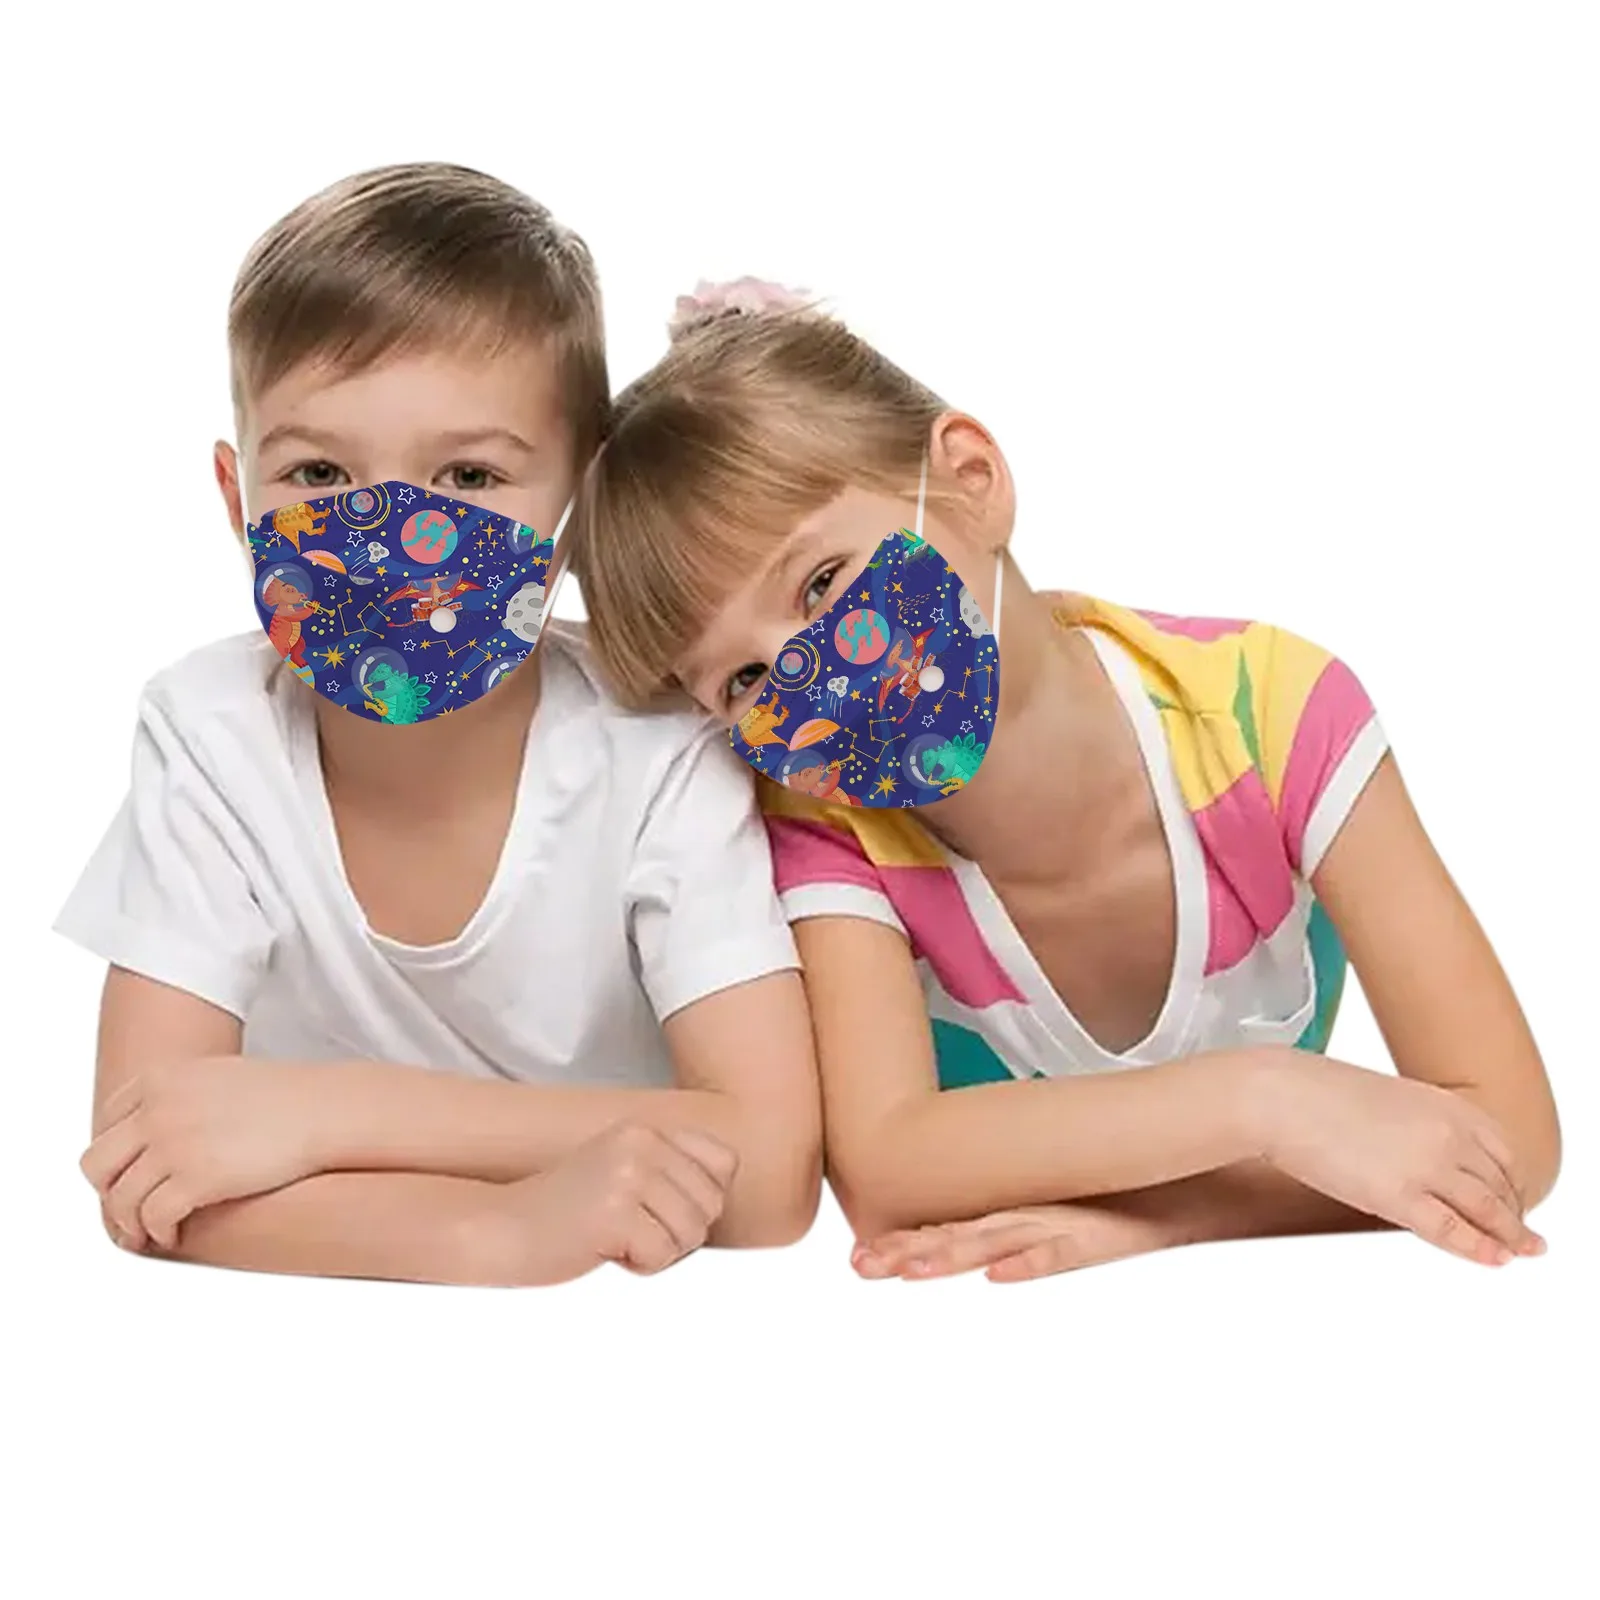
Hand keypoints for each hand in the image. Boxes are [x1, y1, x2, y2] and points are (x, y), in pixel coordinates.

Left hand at [81, 1058, 333, 1251]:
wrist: (323, 1109)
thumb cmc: (285, 1095)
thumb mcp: (218, 1076)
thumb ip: (180, 1094)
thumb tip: (159, 1126)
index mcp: (161, 1079)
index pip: (107, 1121)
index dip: (115, 1154)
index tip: (127, 1172)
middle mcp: (158, 1109)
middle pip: (98, 1162)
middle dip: (108, 1190)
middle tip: (127, 1206)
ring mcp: (174, 1144)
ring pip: (119, 1198)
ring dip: (128, 1222)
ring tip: (145, 1233)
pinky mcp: (195, 1179)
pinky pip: (153, 1217)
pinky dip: (157, 1232)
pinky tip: (173, 1234)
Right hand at [485, 1123, 738, 1284]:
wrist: (503, 1230)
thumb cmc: (568, 1213)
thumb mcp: (625, 1173)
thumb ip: (673, 1174)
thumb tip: (725, 1195)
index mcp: (646, 1130)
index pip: (725, 1162)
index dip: (703, 1199)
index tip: (662, 1210)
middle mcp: (641, 1143)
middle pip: (711, 1205)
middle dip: (679, 1232)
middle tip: (630, 1230)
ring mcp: (628, 1175)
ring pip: (691, 1233)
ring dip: (658, 1251)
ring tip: (616, 1238)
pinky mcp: (615, 1212)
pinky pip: (662, 1255)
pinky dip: (639, 1266)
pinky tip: (603, 1250)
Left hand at [853, 1200, 1180, 1283]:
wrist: (1201, 1174)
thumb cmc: (1135, 1199)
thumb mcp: (1079, 1214)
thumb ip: (1037, 1223)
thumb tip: (998, 1250)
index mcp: (1026, 1210)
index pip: (955, 1227)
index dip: (908, 1242)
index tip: (860, 1257)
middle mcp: (1038, 1213)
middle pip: (962, 1234)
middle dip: (910, 1252)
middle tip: (860, 1265)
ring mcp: (1070, 1221)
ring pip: (1001, 1238)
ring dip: (954, 1254)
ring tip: (910, 1270)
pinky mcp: (1108, 1234)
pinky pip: (1065, 1252)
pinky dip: (1034, 1262)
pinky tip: (1001, 1276)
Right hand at [1255, 1053, 1545, 1264]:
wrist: (1278, 1096)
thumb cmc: (1317, 1091)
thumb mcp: (1390, 1098)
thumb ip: (1422, 1124)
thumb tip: (1434, 1155)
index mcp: (1447, 1105)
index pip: (1505, 1152)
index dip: (1514, 1181)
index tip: (1514, 1196)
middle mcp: (1448, 1135)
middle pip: (1501, 1184)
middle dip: (1512, 1212)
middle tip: (1517, 1232)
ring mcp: (1426, 1166)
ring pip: (1487, 1210)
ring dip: (1508, 1235)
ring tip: (1517, 1250)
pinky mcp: (1398, 1197)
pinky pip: (1452, 1231)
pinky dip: (1478, 1248)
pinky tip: (1493, 1258)